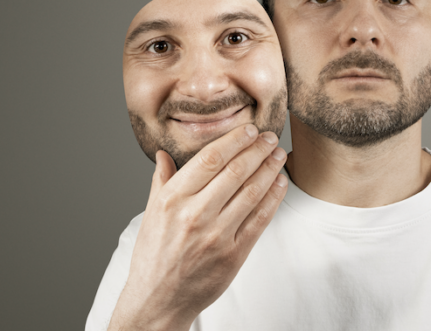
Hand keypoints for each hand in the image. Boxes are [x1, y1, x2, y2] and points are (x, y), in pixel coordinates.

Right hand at [108, 124, 287, 330]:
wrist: (158, 299)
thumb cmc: (154, 255)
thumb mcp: (150, 214)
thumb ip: (161, 181)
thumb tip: (163, 153)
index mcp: (172, 199)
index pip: (210, 159)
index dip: (235, 140)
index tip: (250, 130)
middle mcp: (194, 214)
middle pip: (235, 171)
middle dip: (258, 150)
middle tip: (272, 137)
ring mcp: (216, 235)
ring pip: (251, 192)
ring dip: (270, 169)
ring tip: (279, 155)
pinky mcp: (233, 254)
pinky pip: (260, 219)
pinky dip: (273, 198)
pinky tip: (279, 183)